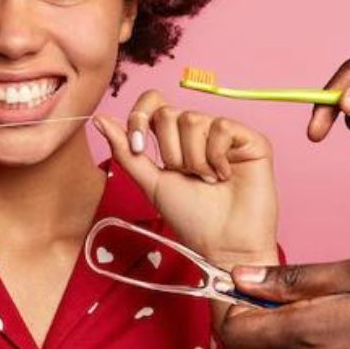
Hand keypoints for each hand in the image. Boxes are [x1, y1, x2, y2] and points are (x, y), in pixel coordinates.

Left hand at [92, 90, 278, 269]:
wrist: (223, 244)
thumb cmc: (190, 218)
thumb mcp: (150, 182)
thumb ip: (126, 151)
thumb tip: (98, 118)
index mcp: (175, 139)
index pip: (153, 103)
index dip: (140, 118)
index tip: (139, 148)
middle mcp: (200, 132)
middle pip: (169, 113)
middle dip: (169, 152)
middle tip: (186, 177)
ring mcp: (225, 134)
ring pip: (193, 120)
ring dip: (193, 159)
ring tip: (208, 181)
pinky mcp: (251, 139)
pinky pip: (221, 126)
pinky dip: (216, 156)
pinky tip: (225, 175)